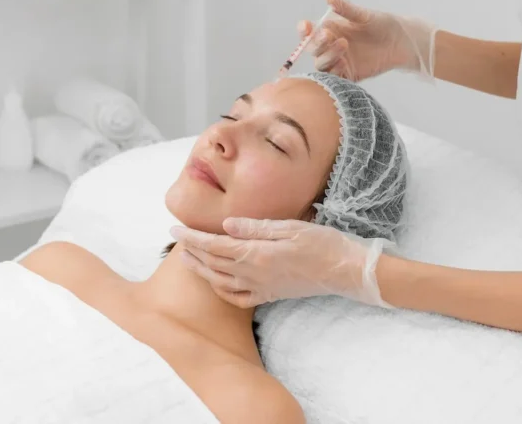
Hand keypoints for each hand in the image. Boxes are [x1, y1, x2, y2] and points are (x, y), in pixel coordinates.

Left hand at [170, 218, 391, 308]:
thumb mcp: (289, 227)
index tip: (176, 229)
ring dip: (202, 271)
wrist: (346, 272)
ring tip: (188, 260)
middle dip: (192, 252)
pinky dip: (223, 291)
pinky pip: (239, 298)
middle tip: (177, 241)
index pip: (215, 245)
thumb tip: (226, 225)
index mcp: (257, 254)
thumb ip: (255, 228)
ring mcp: (262, 287)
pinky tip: (217, 283)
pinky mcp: (271, 295)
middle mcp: (255, 274)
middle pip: (213, 264)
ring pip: (221, 282)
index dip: (193, 237)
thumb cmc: (322, 244)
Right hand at [300, 0, 437, 81]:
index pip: (310, 33)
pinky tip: (343, 63)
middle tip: (328, 35)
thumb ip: (346, 8)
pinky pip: (335, 78)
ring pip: (322, 64)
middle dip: (318, 42)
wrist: (402, 41)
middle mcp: (331, 47)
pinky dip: (335, 72)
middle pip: (314, 49)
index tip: (306, 26)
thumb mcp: (364, 15)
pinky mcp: (349, 75)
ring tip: (343, 45)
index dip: (305, 31)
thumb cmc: (382, 24)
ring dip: (327, 56)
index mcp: (330, 30)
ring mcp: (339, 62)